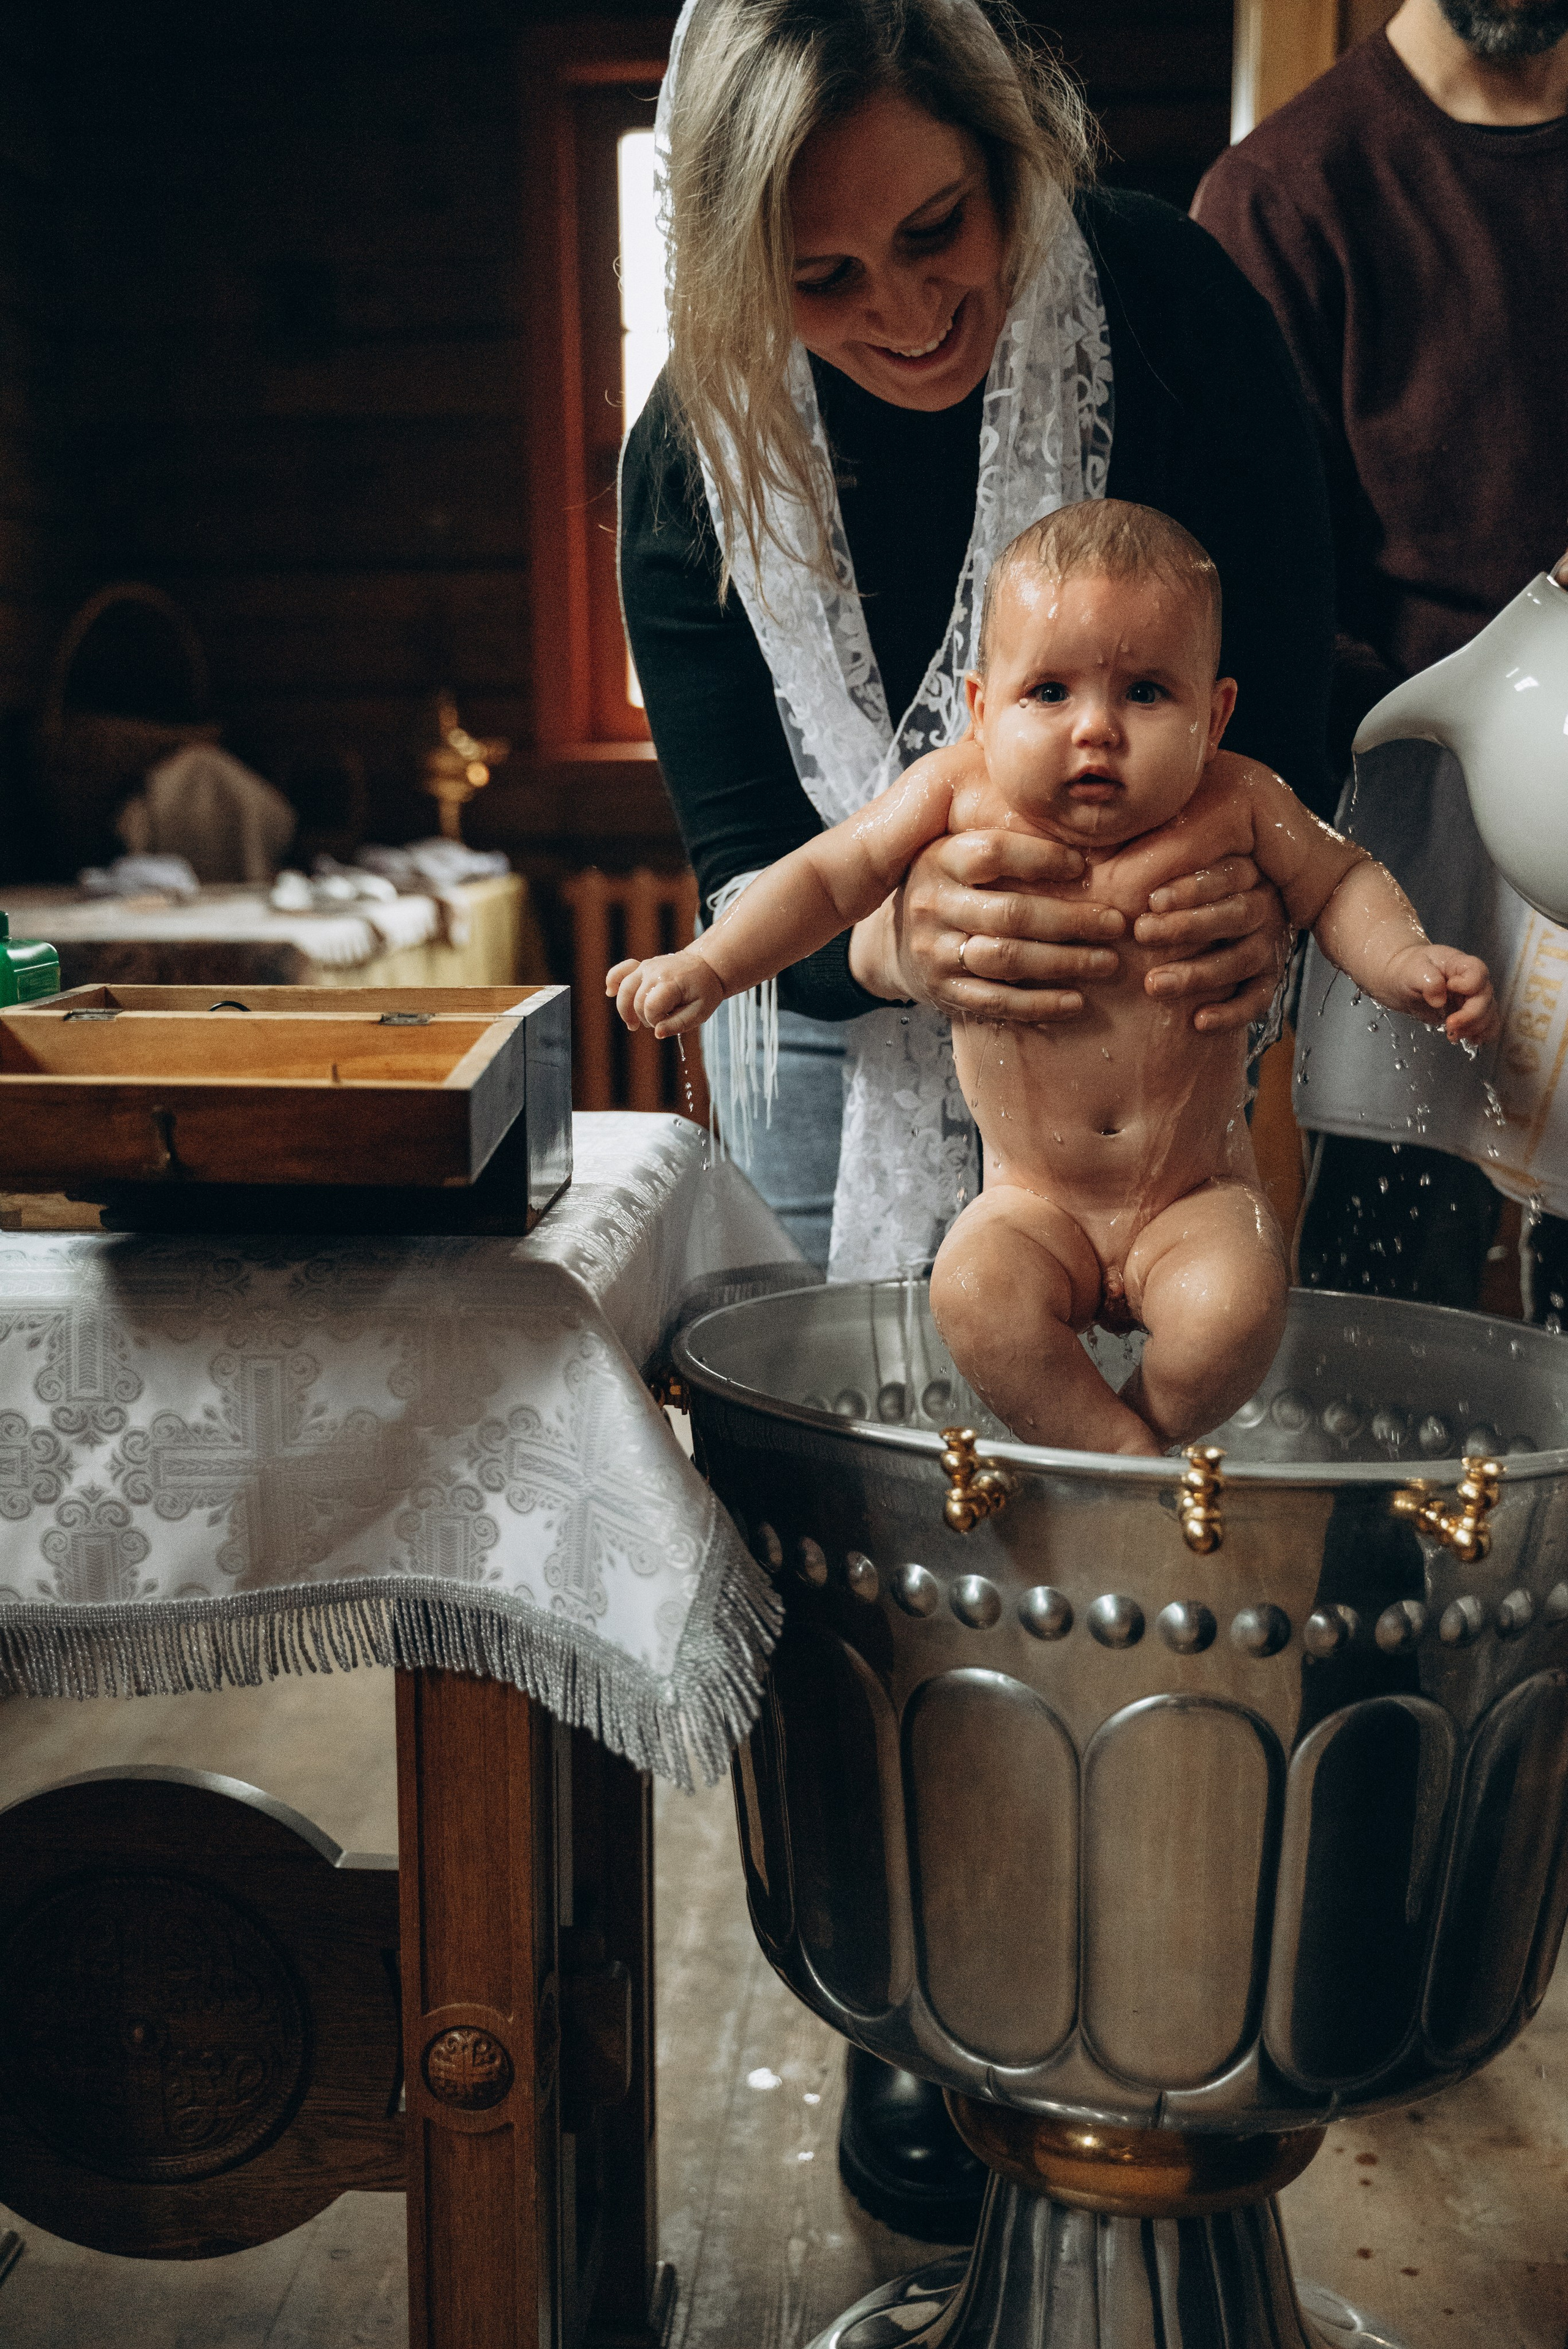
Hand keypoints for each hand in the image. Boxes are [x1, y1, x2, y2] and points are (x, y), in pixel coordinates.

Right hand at [607, 947, 723, 1038]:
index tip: (668, 1022)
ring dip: (625, 1009)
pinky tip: (610, 992)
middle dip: (644, 1018)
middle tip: (657, 1024)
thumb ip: (678, 1024)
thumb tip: (657, 1033)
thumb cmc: (704, 991)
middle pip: (636, 1001)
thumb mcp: (699, 1012)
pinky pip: (621, 971)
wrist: (707, 966)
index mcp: (671, 982)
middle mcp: (654, 972)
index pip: (651, 1007)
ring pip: (624, 989)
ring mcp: (646, 967)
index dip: (656, 1021)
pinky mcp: (642, 966)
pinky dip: (613, 980)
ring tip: (632, 1024)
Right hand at [850, 828, 1125, 1021]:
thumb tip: (1080, 820)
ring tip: (1107, 962)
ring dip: (1064, 962)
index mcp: (940, 859)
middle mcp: (932, 904)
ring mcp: (934, 951)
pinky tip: (1076, 1003)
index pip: (993, 853)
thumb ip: (1006, 835)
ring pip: (1006, 959)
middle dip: (1072, 920)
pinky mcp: (942, 990)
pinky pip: (996, 1001)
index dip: (1041, 858)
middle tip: (1116, 924)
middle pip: (1010, 913)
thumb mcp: (960, 849)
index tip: (1082, 866)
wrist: (899, 941)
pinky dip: (1039, 1005)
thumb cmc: (953, 886)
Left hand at [1133, 860, 1290, 1034]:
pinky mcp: (1265, 980)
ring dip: (1199, 973)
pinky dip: (1231, 1012)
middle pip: (1237, 913)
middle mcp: (1259, 904)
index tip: (1152, 900)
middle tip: (1142, 933)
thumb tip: (1102, 834)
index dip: (1192, 888)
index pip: (1228, 873)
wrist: (1178, 939)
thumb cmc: (1153, 895)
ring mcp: (1266, 943)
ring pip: (1243, 958)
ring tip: (1154, 984)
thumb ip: (1136, 853)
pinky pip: (1258, 998)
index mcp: (1239, 869)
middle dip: (1188, 926)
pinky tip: (1198, 1021)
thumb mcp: (1145, 865)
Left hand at [1385, 944, 1498, 1044]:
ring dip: (1473, 1029)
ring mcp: (1474, 999)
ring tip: (1453, 1034)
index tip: (1448, 987)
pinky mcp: (1471, 1014)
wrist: (1405, 982)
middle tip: (1450, 1025)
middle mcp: (1474, 982)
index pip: (1477, 975)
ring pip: (1488, 1016)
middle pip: (1485, 1000)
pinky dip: (1480, 1035)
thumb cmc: (1412, 970)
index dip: (1467, 986)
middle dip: (1470, 1016)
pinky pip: (1486, 1026)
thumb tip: (1439, 1000)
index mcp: (1462, 965)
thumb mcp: (1413, 970)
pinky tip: (1468, 1039)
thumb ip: (1428, 980)